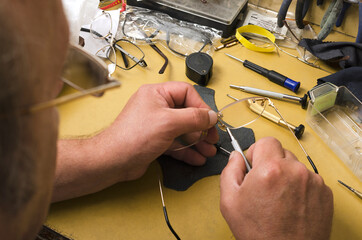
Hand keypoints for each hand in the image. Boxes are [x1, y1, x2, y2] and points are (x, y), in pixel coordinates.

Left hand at [54, 82, 217, 200]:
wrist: (114, 161)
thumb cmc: (135, 136)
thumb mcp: (170, 123)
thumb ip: (194, 118)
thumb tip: (211, 116)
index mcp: (157, 94)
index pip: (186, 93)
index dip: (201, 106)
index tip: (211, 120)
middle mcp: (156, 107)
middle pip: (186, 113)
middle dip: (202, 127)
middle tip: (213, 138)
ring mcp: (156, 125)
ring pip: (183, 130)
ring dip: (197, 141)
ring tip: (209, 151)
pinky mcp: (155, 140)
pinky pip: (176, 142)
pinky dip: (187, 150)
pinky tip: (197, 158)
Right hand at [220, 137, 332, 239]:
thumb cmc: (259, 233)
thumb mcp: (229, 201)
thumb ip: (229, 171)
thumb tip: (236, 157)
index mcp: (270, 169)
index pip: (266, 141)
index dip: (257, 152)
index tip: (255, 164)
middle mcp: (294, 171)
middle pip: (281, 153)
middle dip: (271, 164)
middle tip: (265, 184)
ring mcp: (313, 182)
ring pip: (295, 166)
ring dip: (286, 175)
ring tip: (279, 198)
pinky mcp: (325, 193)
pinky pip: (309, 180)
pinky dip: (300, 187)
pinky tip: (291, 204)